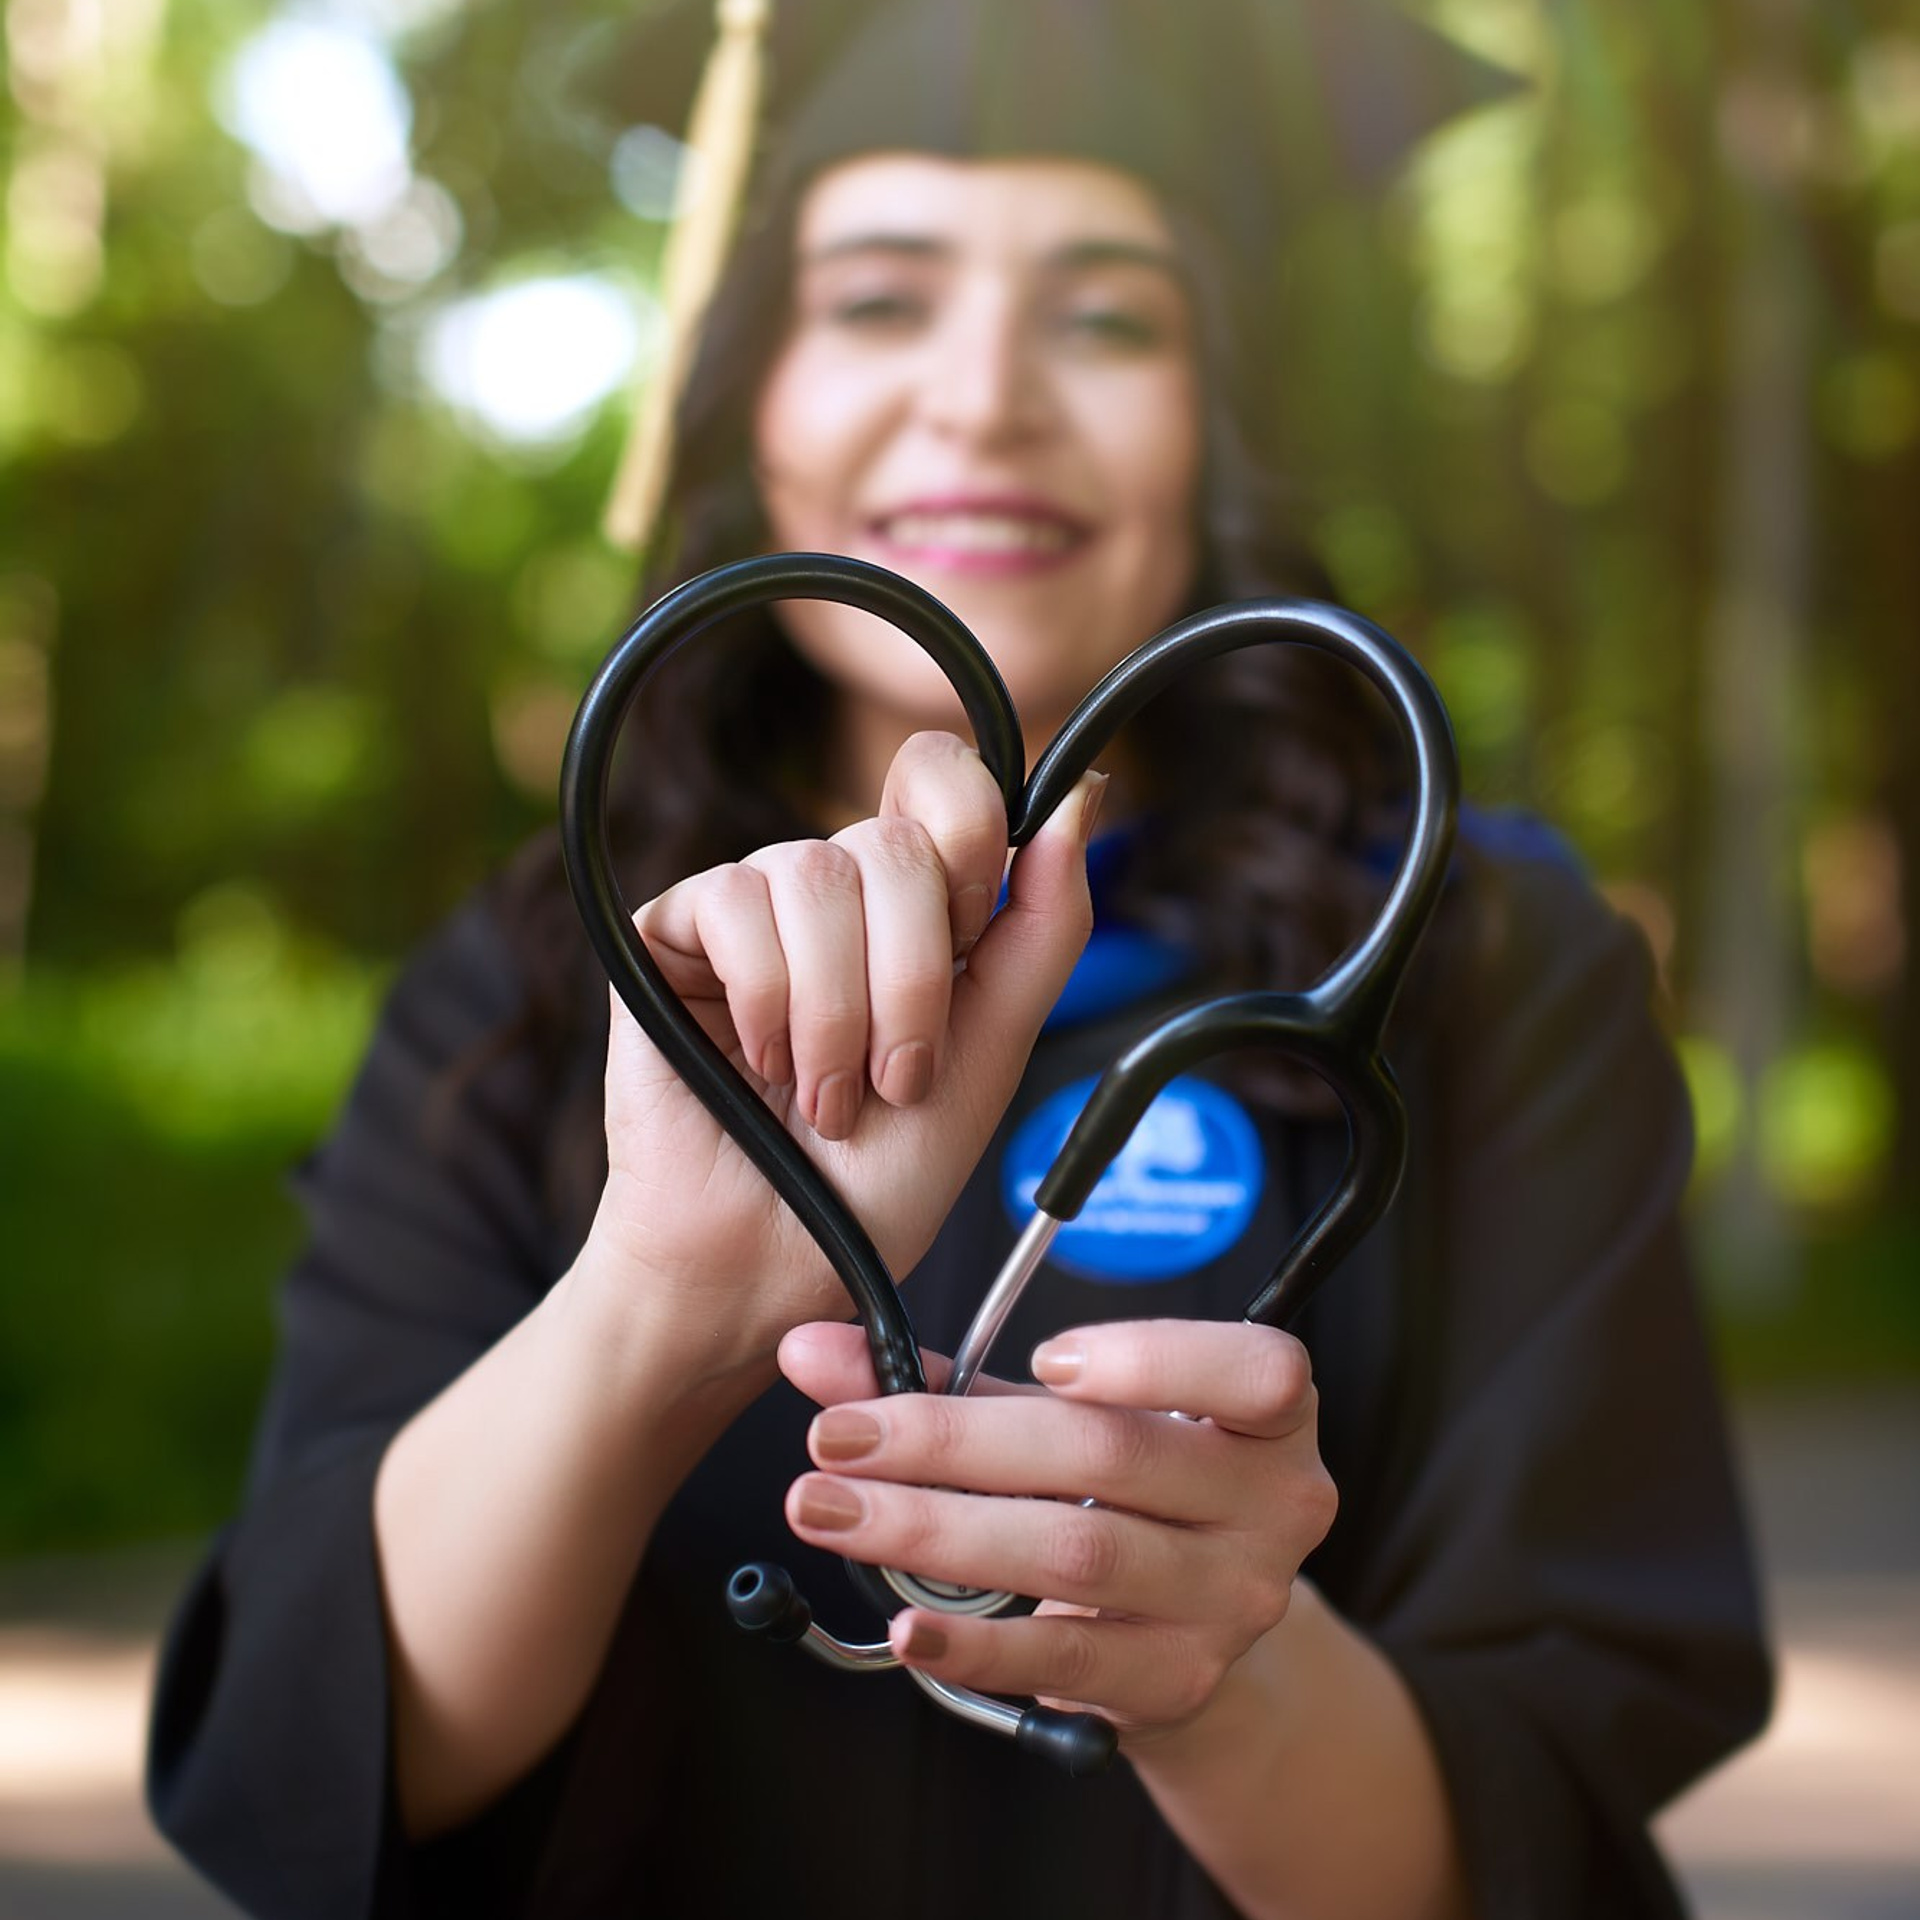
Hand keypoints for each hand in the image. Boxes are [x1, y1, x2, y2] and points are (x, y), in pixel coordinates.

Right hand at [586, 732, 1104, 1365]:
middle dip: (911, 981)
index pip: (947, 777)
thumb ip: (1044, 925)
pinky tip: (761, 1063)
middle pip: (896, 840)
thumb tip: (1082, 792)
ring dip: (838, 1010)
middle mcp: (837, 889)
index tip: (969, 939)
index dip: (972, 839)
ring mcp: (754, 904)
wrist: (779, 1259)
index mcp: (918, 905)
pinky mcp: (674, 930)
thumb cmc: (883, 1177)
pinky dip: (767, 1000)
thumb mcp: (995, 1049)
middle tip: (895, 1077)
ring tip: (826, 1094)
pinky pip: (732, 901)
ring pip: (813, 870)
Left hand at [777, 1316, 1338, 1747]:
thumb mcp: (1061, 1414)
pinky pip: (1066, 1661)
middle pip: (1111, 1456)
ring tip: (834, 1512)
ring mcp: (1233, 1601)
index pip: (1256, 1371)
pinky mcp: (1178, 1680)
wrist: (1192, 1623)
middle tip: (838, 1436)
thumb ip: (948, 1376)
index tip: (1044, 1356)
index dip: (1153, 1358)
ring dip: (937, 1531)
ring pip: (1077, 1555)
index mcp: (1267, 1414)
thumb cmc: (1124, 1487)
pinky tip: (905, 1621)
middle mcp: (1272, 1505)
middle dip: (955, 1443)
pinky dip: (977, 1642)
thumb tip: (811, 1352)